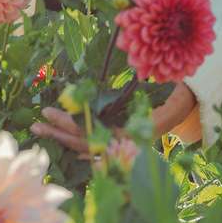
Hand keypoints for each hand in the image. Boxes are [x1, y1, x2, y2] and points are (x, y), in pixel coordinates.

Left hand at [29, 82, 199, 152]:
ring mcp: (118, 147)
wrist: (184, 113)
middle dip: (60, 132)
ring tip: (40, 127)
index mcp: (130, 134)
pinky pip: (92, 148)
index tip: (51, 113)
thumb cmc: (172, 98)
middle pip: (84, 140)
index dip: (71, 123)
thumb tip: (139, 74)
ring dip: (62, 137)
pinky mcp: (116, 145)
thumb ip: (148, 90)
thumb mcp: (164, 94)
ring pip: (85, 145)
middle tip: (37, 120)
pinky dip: (77, 143)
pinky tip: (61, 139)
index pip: (93, 131)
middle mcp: (122, 145)